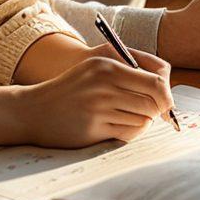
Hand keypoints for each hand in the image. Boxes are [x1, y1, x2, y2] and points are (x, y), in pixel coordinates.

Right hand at [21, 47, 174, 148]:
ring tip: (125, 117)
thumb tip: (164, 88)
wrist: (34, 109)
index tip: (164, 103)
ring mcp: (98, 108)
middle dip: (156, 111)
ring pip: (142, 120)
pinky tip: (116, 126)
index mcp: (107, 66)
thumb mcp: (95, 69)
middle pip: (152, 103)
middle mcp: (104, 85)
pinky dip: (129, 132)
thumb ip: (128, 72)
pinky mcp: (94, 129)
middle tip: (150, 112)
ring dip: (141, 122)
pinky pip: (128, 134)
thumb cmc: (70, 89)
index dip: (165, 95)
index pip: (155, 81)